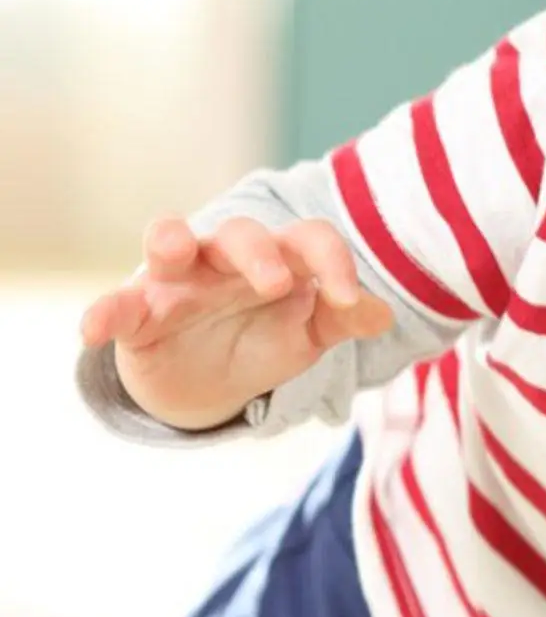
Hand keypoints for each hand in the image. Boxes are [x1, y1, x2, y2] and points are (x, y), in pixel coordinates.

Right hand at [80, 216, 393, 430]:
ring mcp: (178, 282)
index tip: (348, 302)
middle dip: (257, 252)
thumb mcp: (308, 336)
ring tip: (171, 249)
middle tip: (277, 283)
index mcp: (278, 262)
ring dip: (168, 241)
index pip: (309, 241)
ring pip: (171, 245)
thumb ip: (342, 320)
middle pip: (241, 234)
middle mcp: (226, 260)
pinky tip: (92, 329)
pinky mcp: (138, 313)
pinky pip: (118, 306)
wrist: (207, 382)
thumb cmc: (263, 341)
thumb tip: (382, 311)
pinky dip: (104, 313)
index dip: (333, 263)